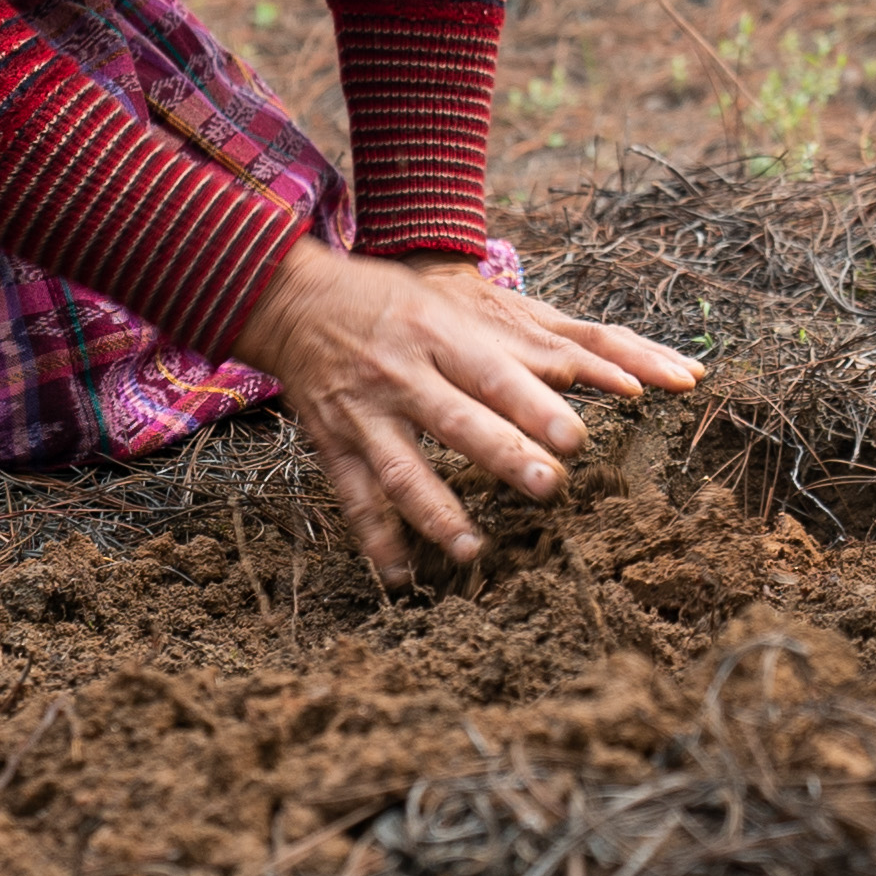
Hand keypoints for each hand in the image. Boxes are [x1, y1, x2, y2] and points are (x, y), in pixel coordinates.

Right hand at [233, 241, 702, 580]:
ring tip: (474, 550)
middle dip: (505, 457)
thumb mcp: (447, 307)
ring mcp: (364, 414)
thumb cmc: (392, 303)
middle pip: (458, 422)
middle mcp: (402, 376)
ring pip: (402, 469)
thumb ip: (505, 347)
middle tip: (552, 487)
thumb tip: (579, 370)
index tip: (576, 437)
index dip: (534, 406)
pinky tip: (400, 576)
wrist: (295, 300)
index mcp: (438, 336)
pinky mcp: (334, 444)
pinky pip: (355, 497)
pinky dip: (376, 539)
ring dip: (437, 513)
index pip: (494, 374)